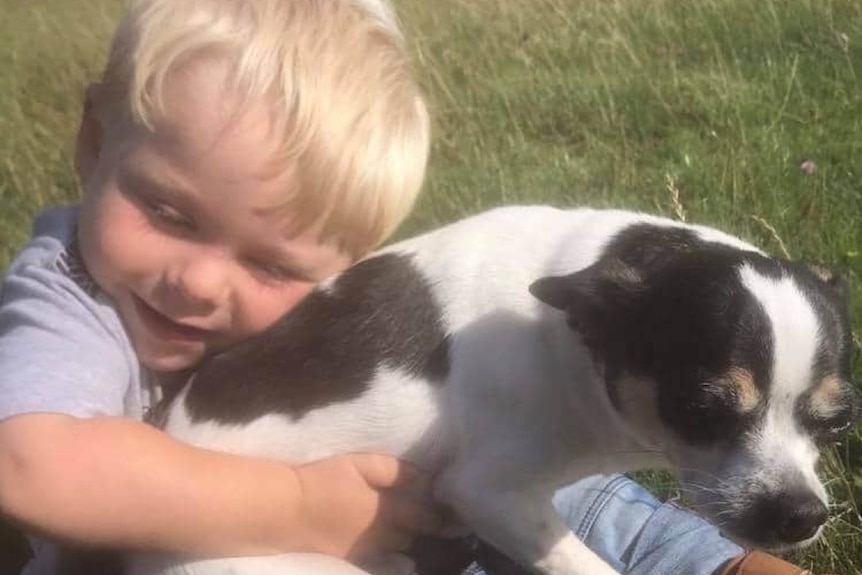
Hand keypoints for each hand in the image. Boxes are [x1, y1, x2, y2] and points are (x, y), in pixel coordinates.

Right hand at [293, 453, 441, 559]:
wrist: (287, 511)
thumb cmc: (324, 480)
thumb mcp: (359, 464)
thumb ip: (393, 470)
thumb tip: (422, 476)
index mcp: (388, 509)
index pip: (425, 518)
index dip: (439, 516)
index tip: (451, 512)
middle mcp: (383, 535)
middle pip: (412, 536)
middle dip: (421, 527)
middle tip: (428, 516)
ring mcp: (367, 550)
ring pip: (397, 550)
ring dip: (405, 540)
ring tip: (408, 529)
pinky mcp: (351, 558)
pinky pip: (379, 560)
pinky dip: (389, 555)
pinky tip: (389, 549)